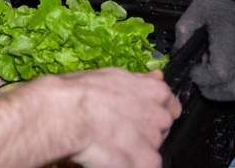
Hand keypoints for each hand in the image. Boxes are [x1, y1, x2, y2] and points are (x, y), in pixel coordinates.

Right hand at [37, 68, 180, 167]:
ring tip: (111, 143)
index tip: (141, 114)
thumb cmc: (79, 93)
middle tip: (120, 129)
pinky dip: (129, 163)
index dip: (154, 110)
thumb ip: (139, 80)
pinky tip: (111, 156)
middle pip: (161, 128)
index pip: (170, 104)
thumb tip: (156, 75)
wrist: (64, 115)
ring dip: (135, 149)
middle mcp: (159, 115)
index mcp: (154, 91)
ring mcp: (154, 141)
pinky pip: (144, 166)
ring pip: (151, 148)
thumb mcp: (111, 75)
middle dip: (144, 130)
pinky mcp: (146, 163)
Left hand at [175, 0, 234, 100]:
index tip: (193, 64)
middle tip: (200, 67)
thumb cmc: (221, 5)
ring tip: (209, 67)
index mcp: (230, 47)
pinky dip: (227, 82)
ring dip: (218, 87)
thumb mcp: (195, 11)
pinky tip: (219, 65)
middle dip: (209, 85)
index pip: (218, 75)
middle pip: (230, 91)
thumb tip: (176, 52)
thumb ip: (183, 32)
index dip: (201, 74)